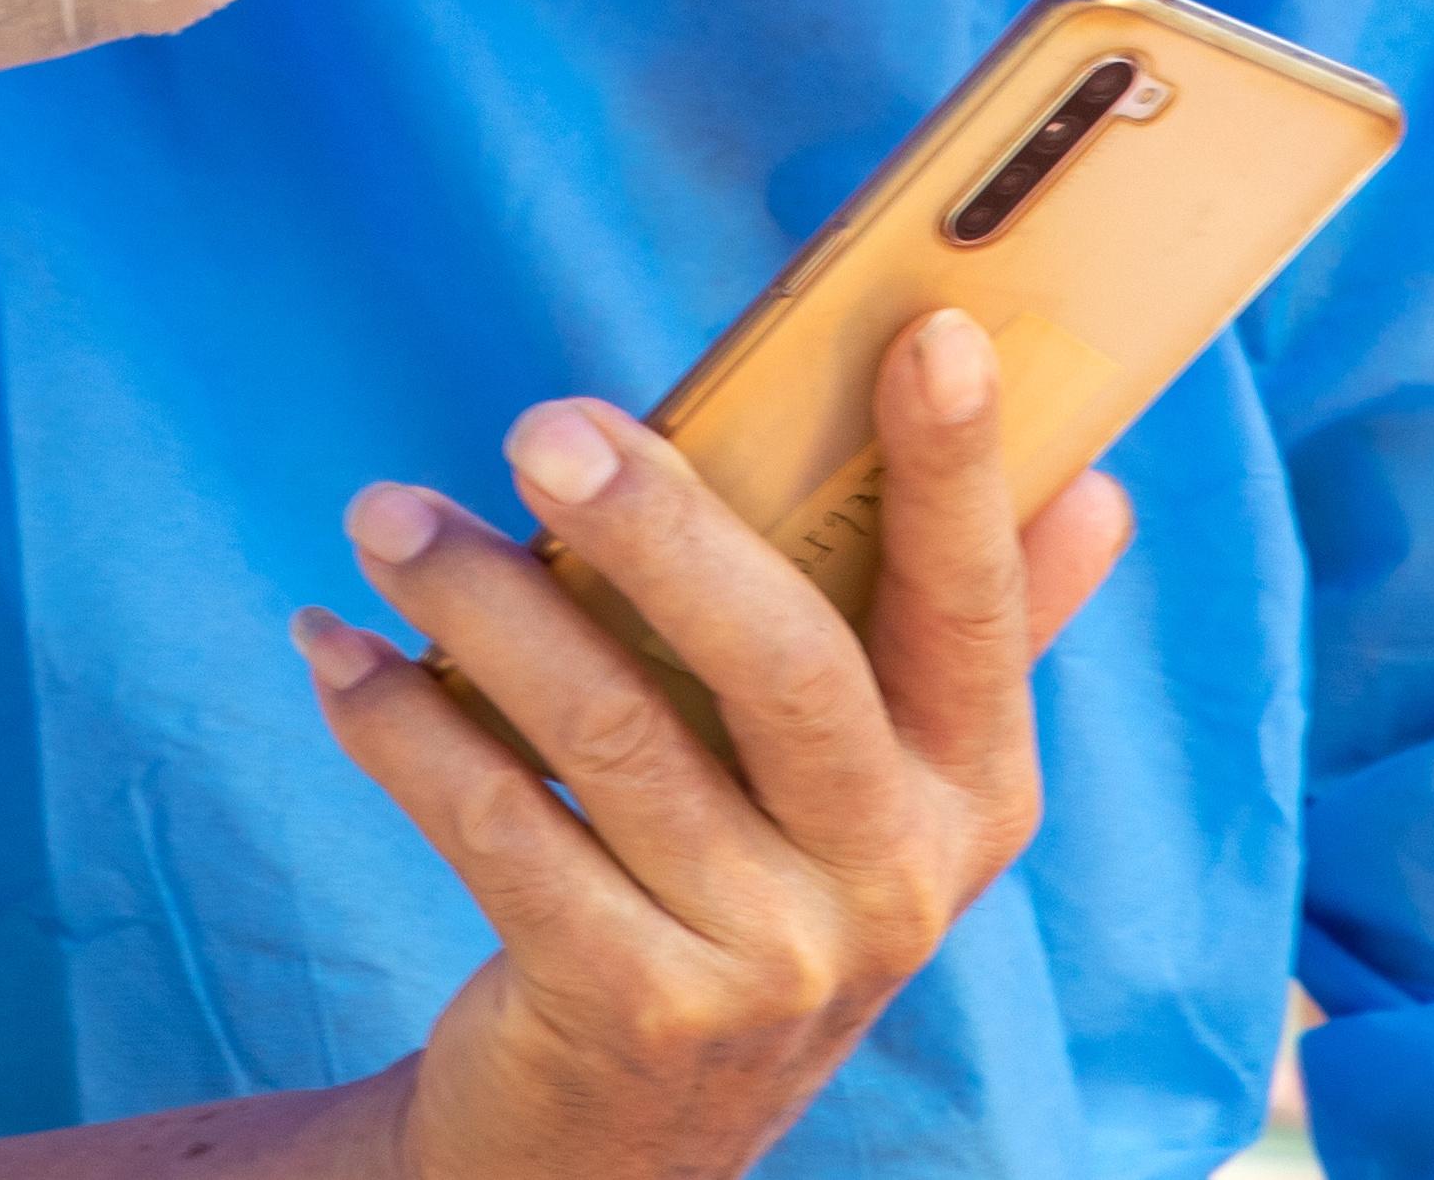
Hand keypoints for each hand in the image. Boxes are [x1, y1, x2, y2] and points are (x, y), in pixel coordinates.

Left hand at [299, 310, 1132, 1179]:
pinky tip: (336, 648)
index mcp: (970, 794)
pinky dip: (400, 724)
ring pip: (613, 738)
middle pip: (784, 666)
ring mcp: (764, 961)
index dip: (961, 478)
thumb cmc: (757, 883)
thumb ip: (977, 638)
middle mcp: (889, 883)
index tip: (934, 332)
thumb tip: (1097, 490)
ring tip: (386, 516)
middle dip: (660, 527)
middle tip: (542, 422)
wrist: (630, 1131)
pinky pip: (498, 829)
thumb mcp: (882, 790)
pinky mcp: (627, 1009)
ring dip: (482, 604)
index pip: (976, 614)